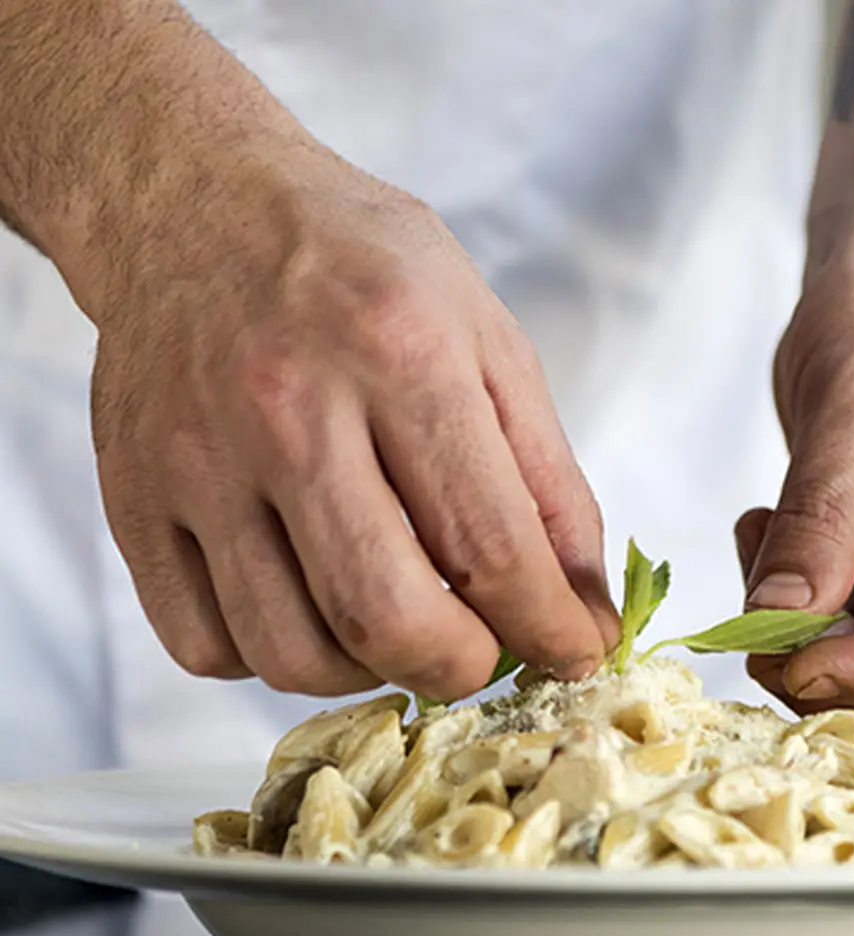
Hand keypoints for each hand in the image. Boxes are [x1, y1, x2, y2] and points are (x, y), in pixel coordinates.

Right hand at [89, 141, 617, 698]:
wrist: (196, 206)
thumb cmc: (360, 273)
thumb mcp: (488, 341)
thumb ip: (550, 482)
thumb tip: (583, 611)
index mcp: (397, 352)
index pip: (489, 546)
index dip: (549, 629)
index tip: (575, 656)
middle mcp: (284, 407)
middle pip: (381, 616)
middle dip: (458, 669)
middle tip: (480, 655)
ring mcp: (194, 460)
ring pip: (287, 653)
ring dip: (368, 673)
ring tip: (398, 624)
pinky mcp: (132, 499)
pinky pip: (205, 645)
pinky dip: (275, 659)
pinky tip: (311, 608)